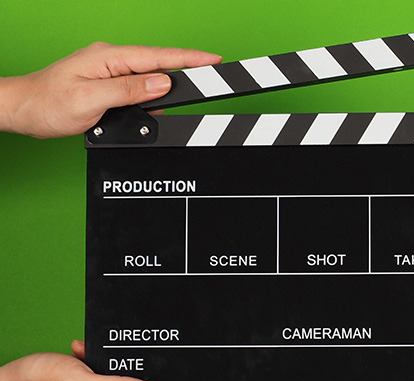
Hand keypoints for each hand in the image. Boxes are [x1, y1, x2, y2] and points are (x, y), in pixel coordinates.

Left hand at [0, 42, 220, 137]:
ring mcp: (109, 71)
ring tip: (159, 111)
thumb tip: (161, 84)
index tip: (214, 60)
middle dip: (183, 77)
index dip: (189, 58)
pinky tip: (143, 113)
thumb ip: (128, 90)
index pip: (158, 56)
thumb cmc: (46, 104)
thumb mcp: (89, 99)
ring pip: (149, 81)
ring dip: (160, 96)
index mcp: (108, 57)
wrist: (22, 111)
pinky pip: (137, 90)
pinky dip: (146, 102)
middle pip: (158, 66)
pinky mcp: (108, 84)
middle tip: (208, 85)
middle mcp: (111, 60)